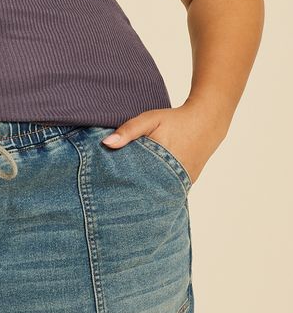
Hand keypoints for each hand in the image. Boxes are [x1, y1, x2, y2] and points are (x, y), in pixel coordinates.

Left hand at [99, 101, 227, 185]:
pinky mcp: (187, 184)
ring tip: (127, 192)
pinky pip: (168, 189)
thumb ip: (129, 130)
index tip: (106, 183)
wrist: (207, 123)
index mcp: (161, 162)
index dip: (120, 180)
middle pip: (145, 189)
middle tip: (113, 192)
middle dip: (130, 189)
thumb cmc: (175, 120)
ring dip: (144, 190)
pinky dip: (157, 187)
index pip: (134, 178)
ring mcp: (182, 183)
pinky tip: (146, 185)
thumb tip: (106, 144)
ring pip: (157, 191)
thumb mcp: (150, 120)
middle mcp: (173, 177)